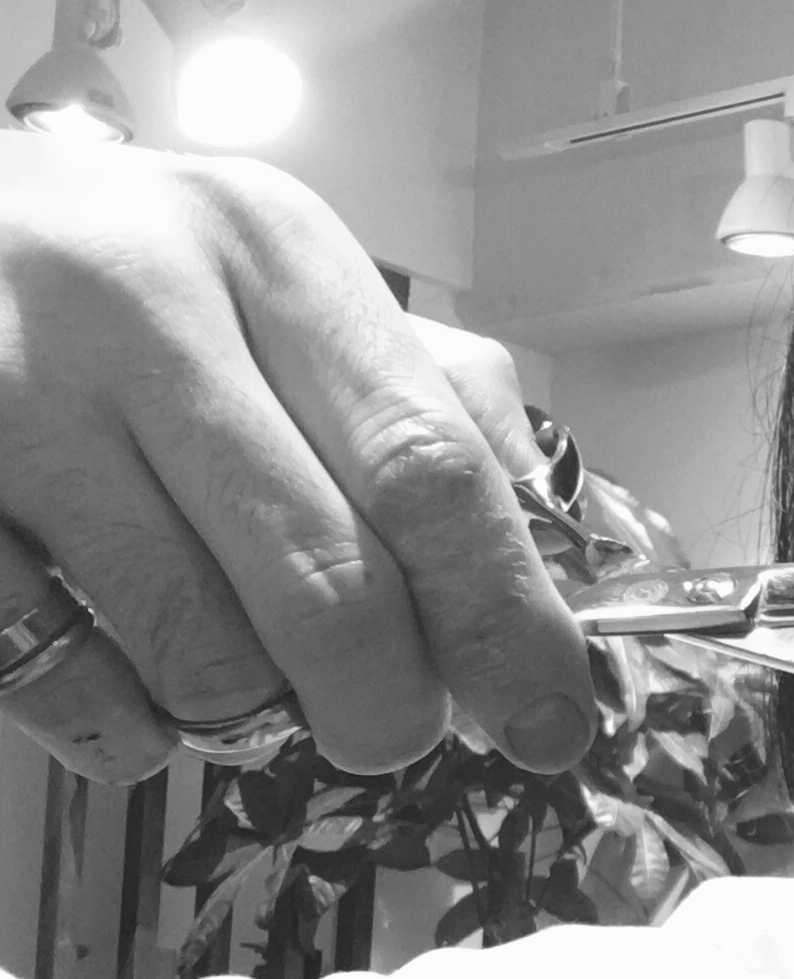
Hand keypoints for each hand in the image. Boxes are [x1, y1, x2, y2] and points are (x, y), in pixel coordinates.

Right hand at [0, 136, 596, 782]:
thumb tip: (554, 574)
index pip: (429, 470)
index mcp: (271, 252)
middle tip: (387, 723)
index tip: (549, 720)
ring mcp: (10, 398)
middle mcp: (136, 305)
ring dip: (252, 712)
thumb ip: (433, 411)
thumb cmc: (137, 289)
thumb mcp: (293, 294)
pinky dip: (127, 726)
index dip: (504, 621)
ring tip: (240, 663)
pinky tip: (129, 668)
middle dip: (387, 703)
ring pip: (201, 655)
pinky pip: (70, 687)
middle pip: (330, 585)